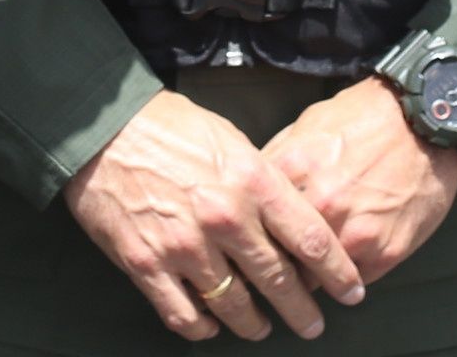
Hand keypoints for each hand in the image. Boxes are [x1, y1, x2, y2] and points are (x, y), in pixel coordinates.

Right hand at [64, 92, 365, 341]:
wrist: (105, 127)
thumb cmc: (171, 127)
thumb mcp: (232, 141)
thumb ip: (263, 183)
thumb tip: (289, 220)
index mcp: (252, 181)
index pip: (310, 239)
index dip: (337, 273)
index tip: (351, 291)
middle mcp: (224, 217)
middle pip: (279, 281)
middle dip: (301, 311)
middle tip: (312, 326)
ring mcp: (185, 245)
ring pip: (234, 306)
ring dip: (253, 324)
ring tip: (261, 328)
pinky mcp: (147, 264)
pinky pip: (184, 315)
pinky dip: (203, 328)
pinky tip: (211, 326)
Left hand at [262, 79, 456, 284]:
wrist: (426, 121)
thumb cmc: (365, 119)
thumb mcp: (308, 126)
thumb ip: (277, 161)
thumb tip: (250, 190)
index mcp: (292, 169)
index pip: (249, 218)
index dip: (242, 235)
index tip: (239, 246)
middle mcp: (319, 204)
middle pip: (275, 256)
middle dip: (266, 265)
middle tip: (263, 273)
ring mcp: (352, 232)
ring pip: (309, 280)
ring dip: (303, 280)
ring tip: (300, 278)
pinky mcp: (383, 253)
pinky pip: (348, 282)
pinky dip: (339, 280)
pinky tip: (337, 271)